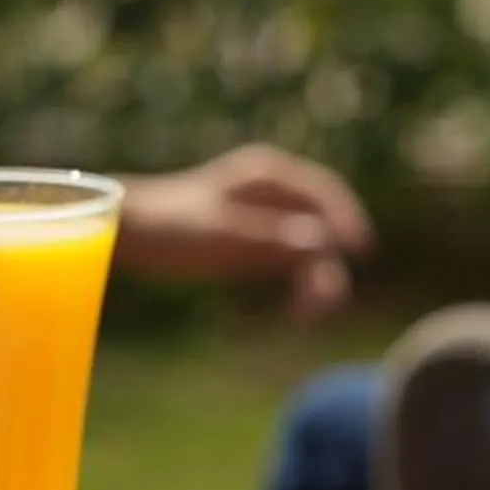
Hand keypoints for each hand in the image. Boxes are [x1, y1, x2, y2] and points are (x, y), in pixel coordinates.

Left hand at [116, 146, 373, 320]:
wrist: (128, 231)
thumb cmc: (171, 227)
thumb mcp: (223, 236)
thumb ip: (271, 239)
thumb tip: (321, 242)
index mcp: (268, 175)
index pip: (324, 193)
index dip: (347, 222)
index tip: (360, 254)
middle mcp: (270, 189)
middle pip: (320, 223)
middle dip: (326, 263)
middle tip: (322, 306)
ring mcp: (261, 213)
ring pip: (306, 244)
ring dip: (313, 276)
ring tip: (304, 314)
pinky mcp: (250, 237)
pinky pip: (288, 256)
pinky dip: (295, 279)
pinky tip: (292, 307)